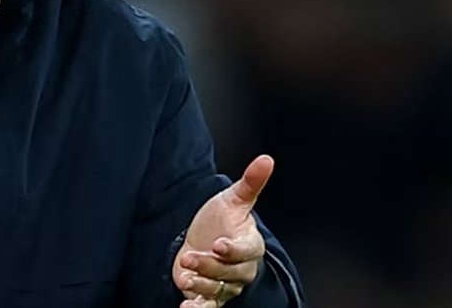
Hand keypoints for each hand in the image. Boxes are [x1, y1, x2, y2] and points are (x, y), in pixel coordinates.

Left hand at [172, 155, 273, 306]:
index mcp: (250, 244)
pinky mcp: (212, 295)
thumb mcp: (233, 199)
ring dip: (200, 283)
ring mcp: (227, 284)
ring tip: (184, 275)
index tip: (219, 245)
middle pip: (230, 272)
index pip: (247, 250)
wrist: (203, 239)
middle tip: (190, 257)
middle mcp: (242, 268)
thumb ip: (251, 183)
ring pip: (218, 288)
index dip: (233, 249)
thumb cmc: (220, 219)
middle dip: (209, 265)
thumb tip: (267, 159)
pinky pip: (209, 305)